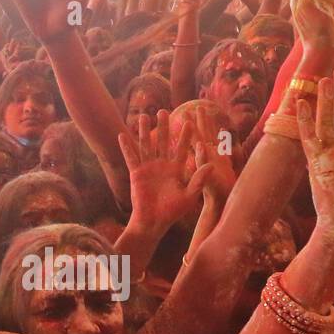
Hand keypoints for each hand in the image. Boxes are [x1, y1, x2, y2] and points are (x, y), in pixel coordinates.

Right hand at [117, 109, 207, 231]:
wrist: (153, 222)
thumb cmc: (172, 212)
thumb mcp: (189, 196)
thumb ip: (198, 180)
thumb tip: (211, 166)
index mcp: (176, 169)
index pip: (182, 149)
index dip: (185, 136)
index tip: (189, 121)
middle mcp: (162, 166)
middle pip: (163, 142)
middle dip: (163, 127)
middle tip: (164, 111)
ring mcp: (148, 168)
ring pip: (146, 145)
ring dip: (143, 131)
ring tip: (143, 116)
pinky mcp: (136, 173)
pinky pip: (131, 157)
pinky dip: (126, 147)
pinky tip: (122, 134)